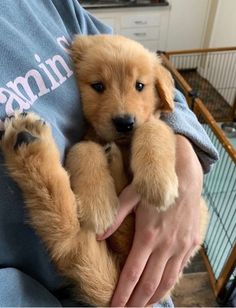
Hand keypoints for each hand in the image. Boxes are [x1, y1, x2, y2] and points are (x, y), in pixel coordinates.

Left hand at [98, 135, 203, 306]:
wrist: (185, 176)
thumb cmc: (155, 185)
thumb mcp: (132, 195)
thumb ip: (115, 216)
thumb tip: (97, 234)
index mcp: (148, 235)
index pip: (133, 273)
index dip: (123, 293)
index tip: (114, 306)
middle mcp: (166, 245)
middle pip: (150, 283)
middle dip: (137, 301)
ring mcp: (181, 246)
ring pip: (167, 280)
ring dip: (155, 297)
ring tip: (143, 306)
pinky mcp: (191, 243)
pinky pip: (180, 269)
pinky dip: (170, 282)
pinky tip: (163, 288)